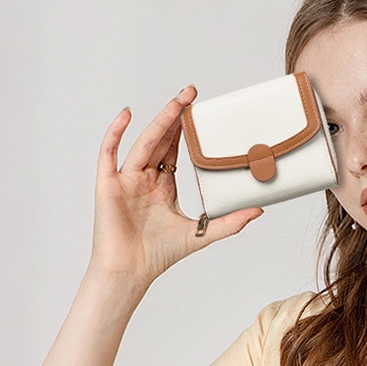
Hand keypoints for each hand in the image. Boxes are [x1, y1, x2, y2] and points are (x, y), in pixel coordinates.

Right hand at [88, 86, 262, 292]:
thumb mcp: (201, 234)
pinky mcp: (108, 183)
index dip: (187, 131)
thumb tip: (258, 210)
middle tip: (193, 94)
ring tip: (177, 102)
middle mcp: (144, 178)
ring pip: (144, 142)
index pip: (176, 150)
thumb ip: (230, 222)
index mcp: (163, 186)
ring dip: (160, 120)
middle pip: (161, 139)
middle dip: (176, 116)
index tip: (201, 112)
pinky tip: (127, 114)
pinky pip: (109, 152)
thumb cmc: (158, 255)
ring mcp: (125, 179)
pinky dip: (115, 132)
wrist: (130, 271)